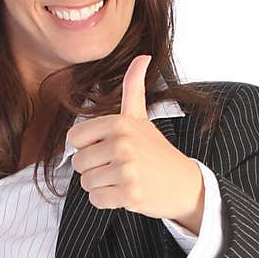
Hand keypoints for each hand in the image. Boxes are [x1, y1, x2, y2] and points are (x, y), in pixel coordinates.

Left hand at [65, 54, 202, 226]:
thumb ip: (133, 87)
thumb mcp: (141, 117)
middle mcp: (122, 143)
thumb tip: (142, 56)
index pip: (74, 138)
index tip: (107, 149)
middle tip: (118, 168)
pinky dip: (107, 201)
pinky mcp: (129, 193)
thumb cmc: (157, 152)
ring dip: (101, 186)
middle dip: (94, 169)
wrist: (184, 184)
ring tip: (123, 179)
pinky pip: (96, 200)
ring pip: (86, 183)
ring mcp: (126, 169)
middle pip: (78, 163)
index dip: (87, 147)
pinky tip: (125, 193)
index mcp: (119, 123)